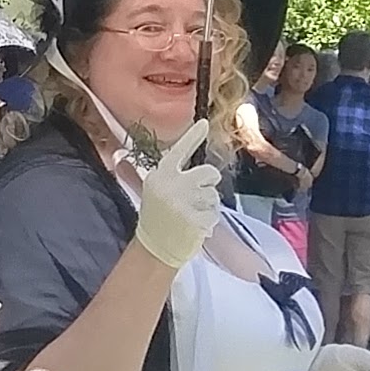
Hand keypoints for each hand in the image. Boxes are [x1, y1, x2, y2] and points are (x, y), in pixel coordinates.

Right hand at [123, 119, 226, 269]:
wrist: (154, 248)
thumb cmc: (158, 218)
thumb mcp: (156, 191)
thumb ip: (172, 175)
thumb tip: (188, 160)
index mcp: (161, 175)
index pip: (180, 150)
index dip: (193, 136)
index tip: (204, 122)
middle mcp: (171, 184)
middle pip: (209, 173)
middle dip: (209, 184)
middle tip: (196, 198)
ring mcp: (183, 201)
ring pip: (214, 195)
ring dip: (208, 206)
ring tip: (192, 215)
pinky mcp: (194, 218)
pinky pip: (214, 213)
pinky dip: (209, 222)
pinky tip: (195, 227)